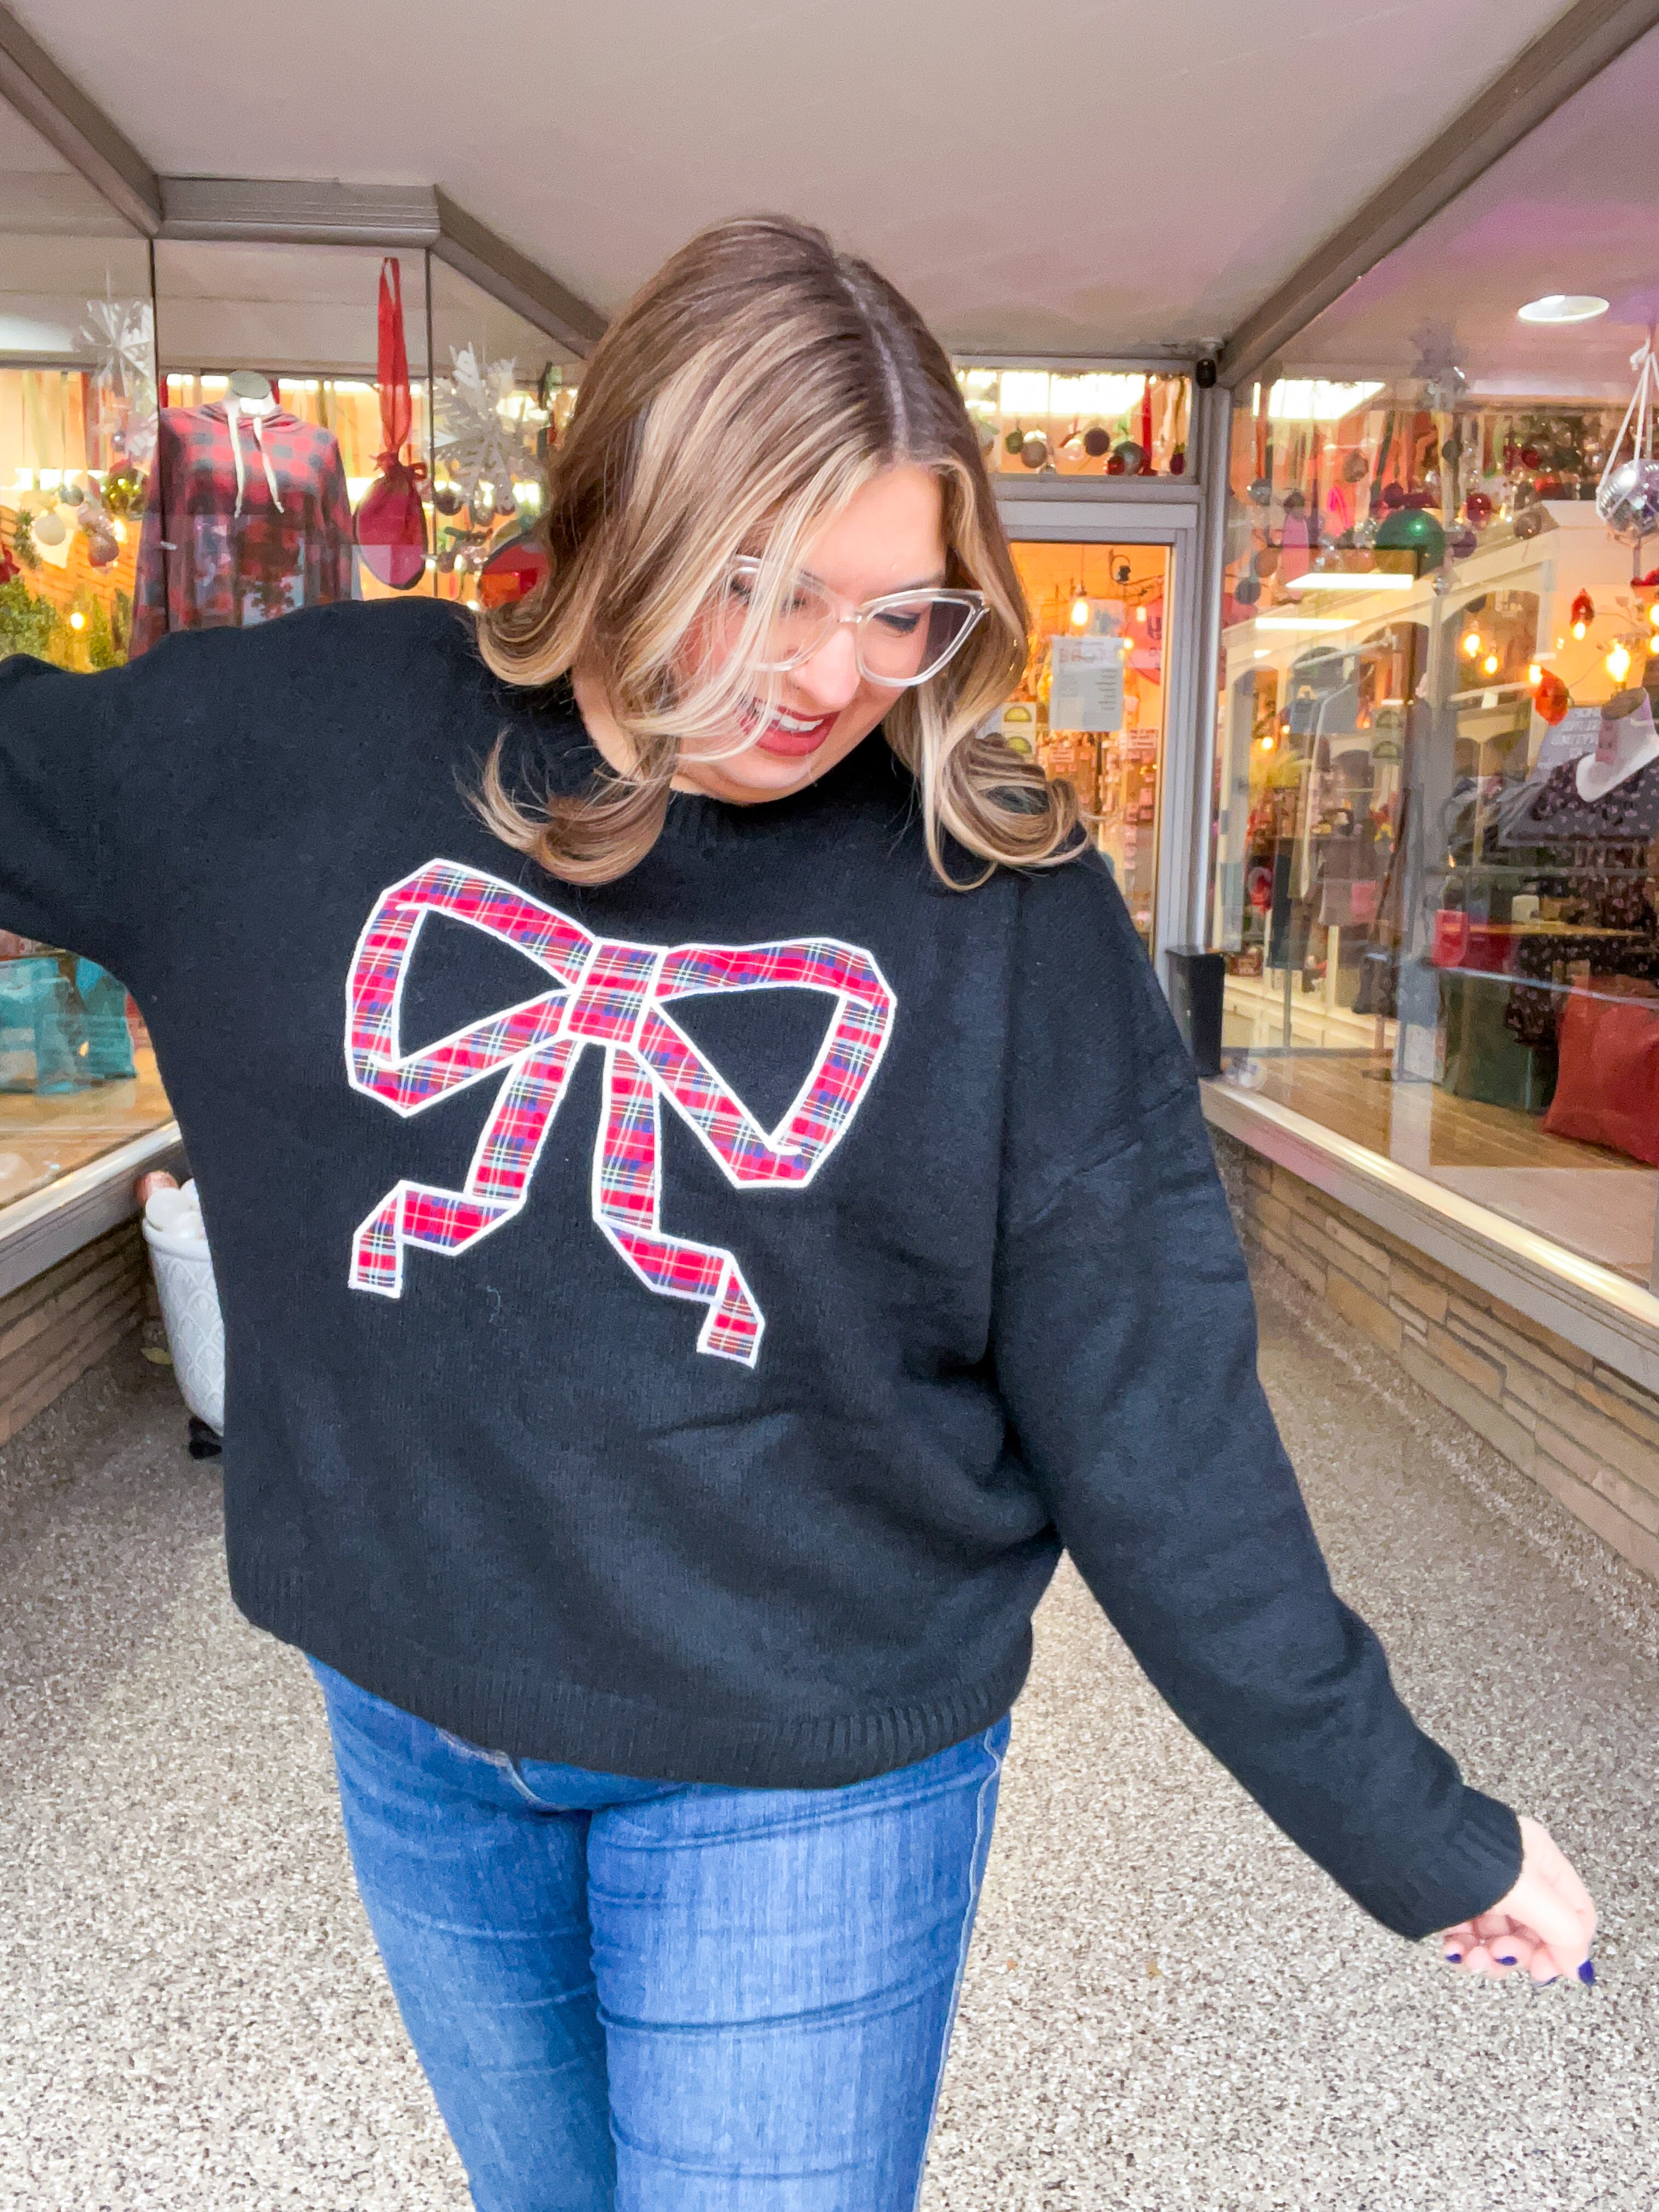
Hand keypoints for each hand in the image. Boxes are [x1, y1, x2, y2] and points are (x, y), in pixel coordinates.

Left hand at [1439, 1815, 1595, 1983]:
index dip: (1567, 1949)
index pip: (1576, 1915)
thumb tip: (1579, 1967)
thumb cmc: (1456, 1852)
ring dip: (1489, 1959)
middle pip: (1538, 1934)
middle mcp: (1514, 1875)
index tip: (1543, 1970)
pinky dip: (1465, 1952)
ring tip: (1470, 1956)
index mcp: (1539, 1860)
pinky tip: (1453, 1951)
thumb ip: (1561, 1928)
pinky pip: (1471, 1940)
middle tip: (1500, 1956)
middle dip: (1519, 1955)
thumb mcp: (1524, 1890)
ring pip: (1501, 1942)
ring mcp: (1482, 1890)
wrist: (1394, 1837)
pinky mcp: (1453, 1904)